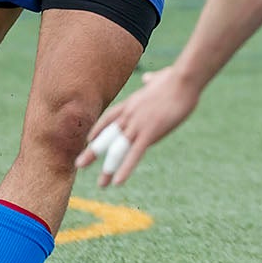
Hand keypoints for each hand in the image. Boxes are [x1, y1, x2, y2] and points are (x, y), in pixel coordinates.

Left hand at [75, 66, 201, 187]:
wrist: (183, 79)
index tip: (89, 140)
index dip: (97, 130)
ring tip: (101, 184)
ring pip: (118, 149)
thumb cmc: (176, 78)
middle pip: (106, 137)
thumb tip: (148, 77)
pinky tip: (117, 181)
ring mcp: (137, 124)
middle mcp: (128, 116)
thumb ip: (151, 81)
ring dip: (109, 168)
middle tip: (78, 165)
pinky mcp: (150, 132)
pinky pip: (134, 154)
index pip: (108, 119)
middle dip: (92, 152)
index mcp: (130, 104)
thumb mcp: (158, 79)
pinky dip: (125, 168)